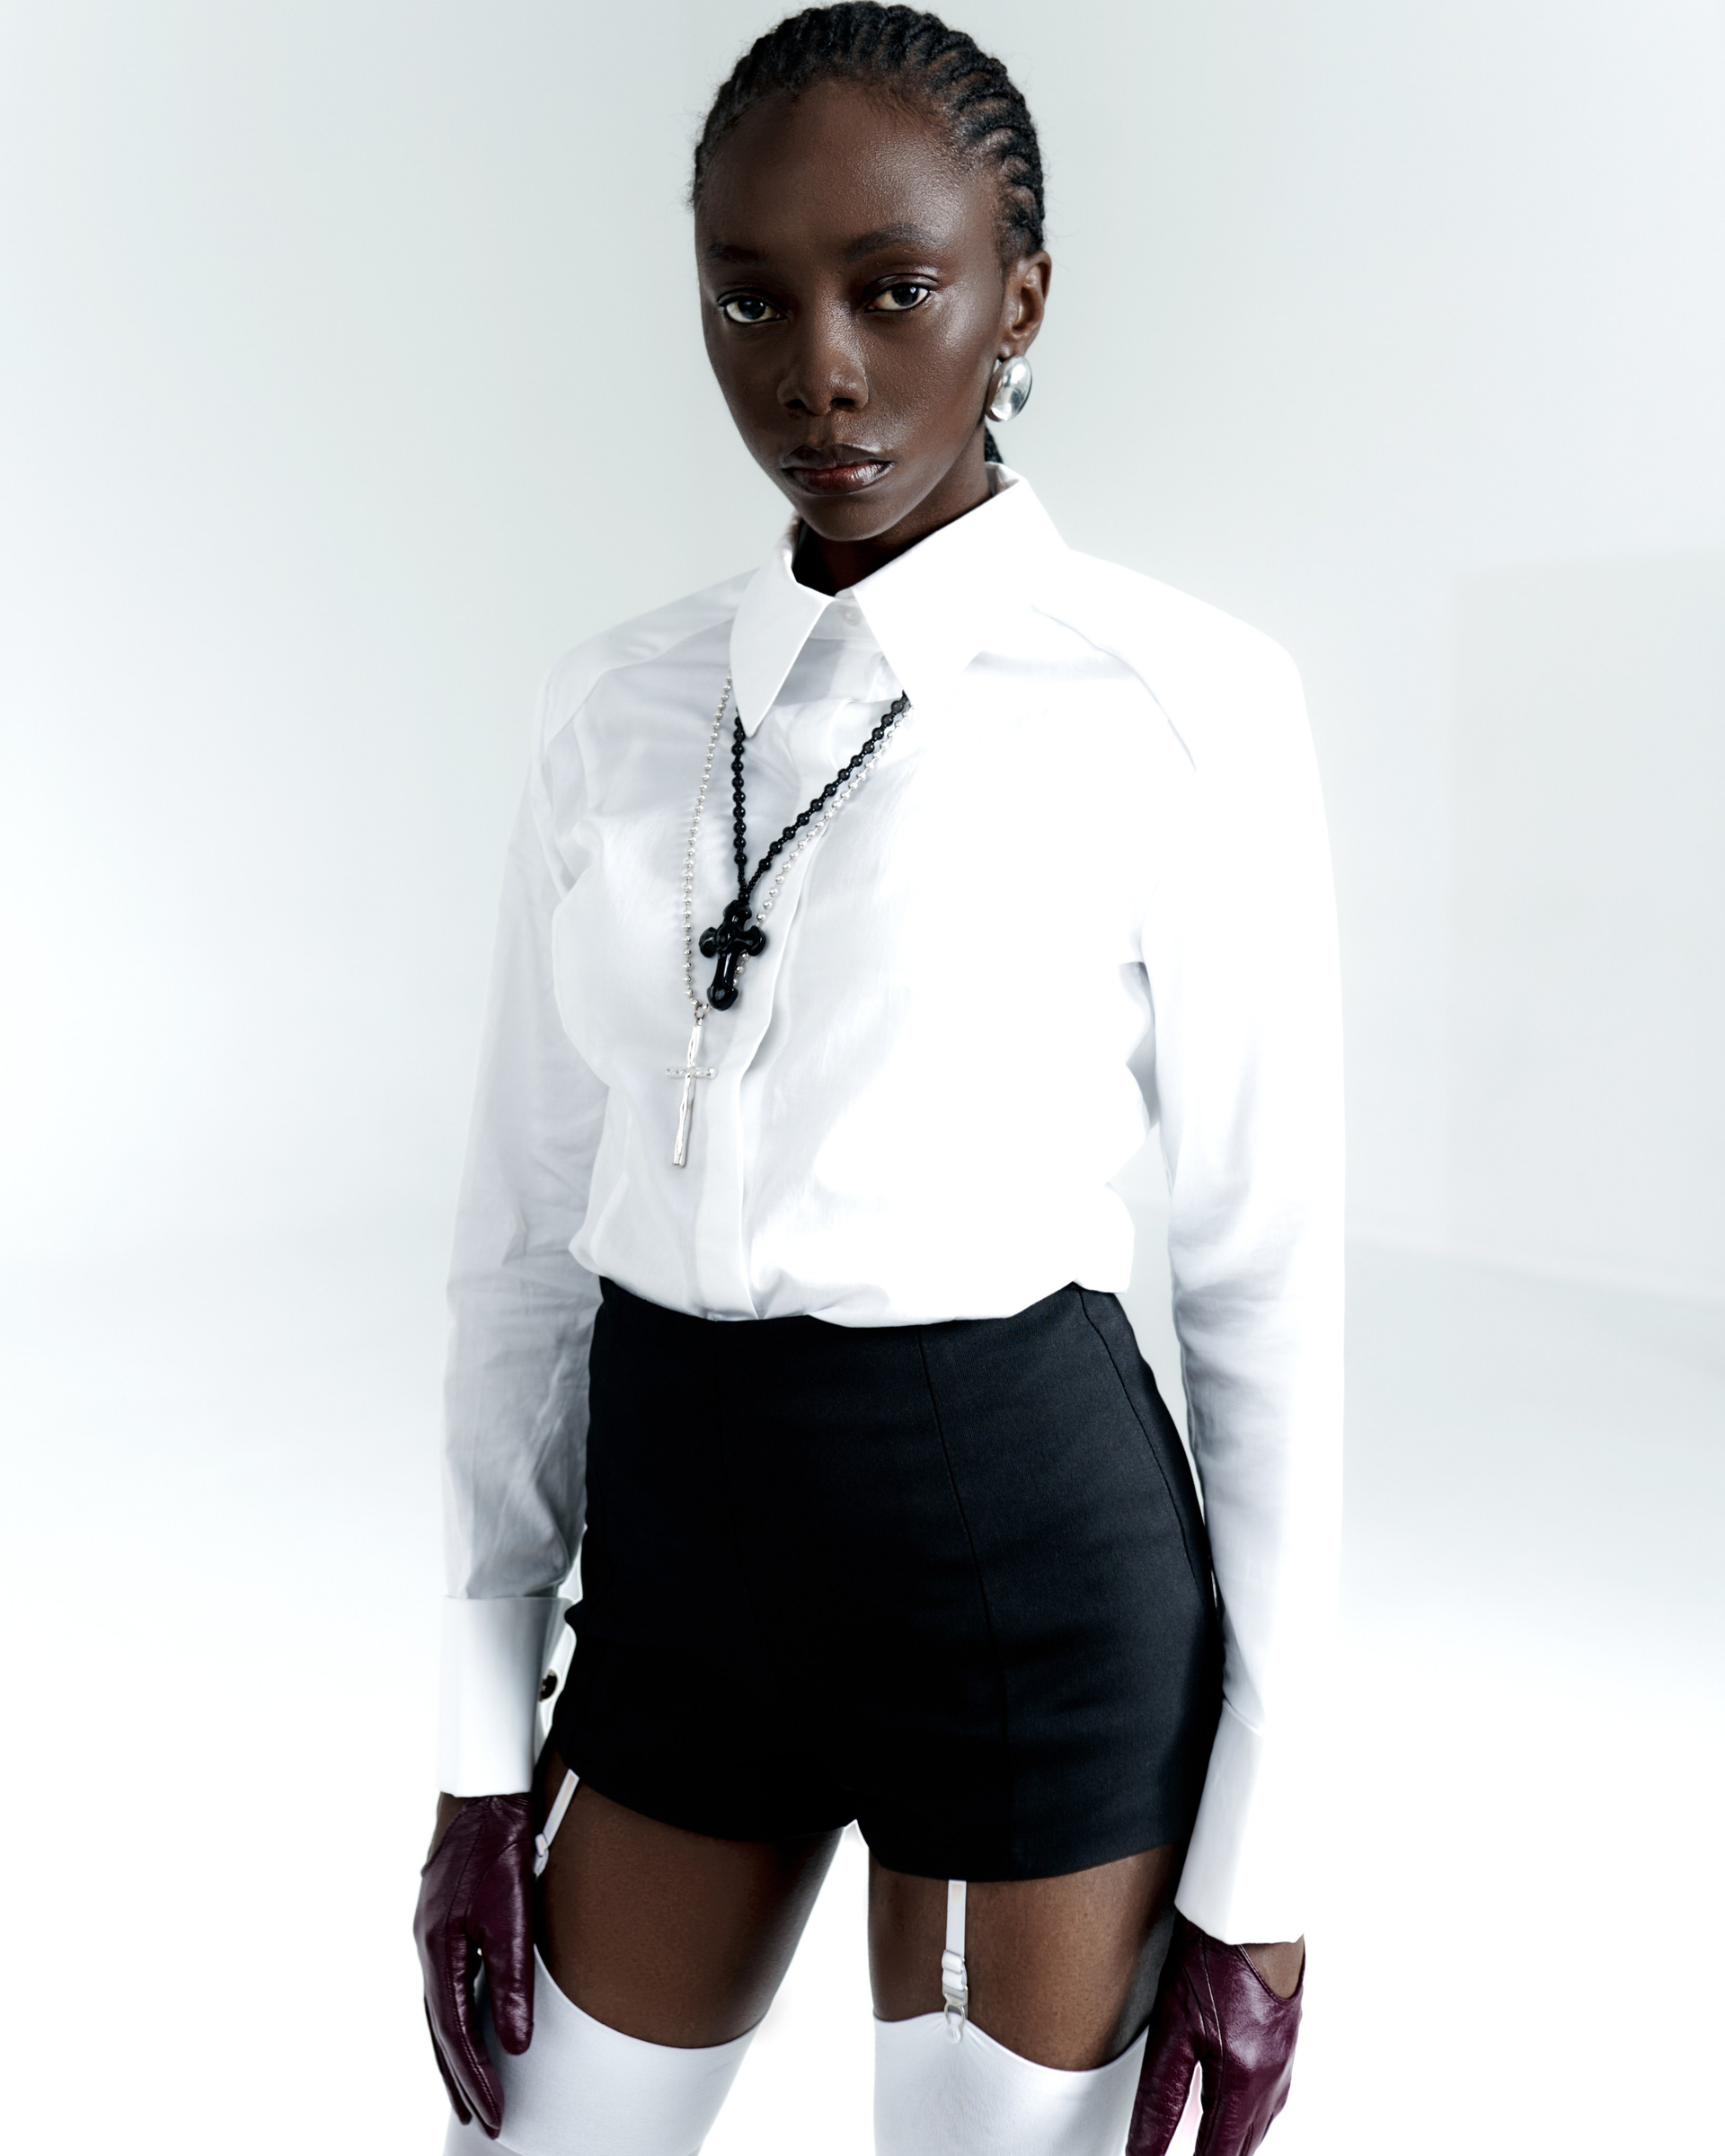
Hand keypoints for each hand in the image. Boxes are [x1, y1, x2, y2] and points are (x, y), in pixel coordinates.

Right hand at [413, 1793, 535, 2137]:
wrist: (482, 1784)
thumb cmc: (499, 1840)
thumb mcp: (514, 1910)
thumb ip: (515, 1978)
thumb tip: (516, 2043)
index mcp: (438, 1949)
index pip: (456, 2034)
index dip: (476, 2079)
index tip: (493, 2117)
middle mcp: (427, 1946)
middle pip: (439, 2030)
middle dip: (460, 2079)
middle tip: (479, 2122)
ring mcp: (430, 1931)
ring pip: (438, 2009)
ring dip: (452, 2053)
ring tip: (469, 2090)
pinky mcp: (441, 1918)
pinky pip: (444, 1983)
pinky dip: (453, 2016)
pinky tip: (467, 2026)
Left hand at [1127, 1915, 1303, 2155]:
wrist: (1249, 1911)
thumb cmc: (1213, 1957)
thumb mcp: (1173, 2030)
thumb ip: (1159, 2099)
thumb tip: (1143, 2149)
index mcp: (1245, 2085)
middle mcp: (1273, 2082)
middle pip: (1241, 2148)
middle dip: (1211, 2155)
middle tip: (1173, 2150)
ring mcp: (1285, 2064)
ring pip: (1257, 2129)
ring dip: (1229, 2141)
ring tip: (1198, 2140)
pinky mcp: (1286, 2046)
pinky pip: (1267, 2101)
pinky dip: (1243, 2116)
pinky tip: (1225, 2107)